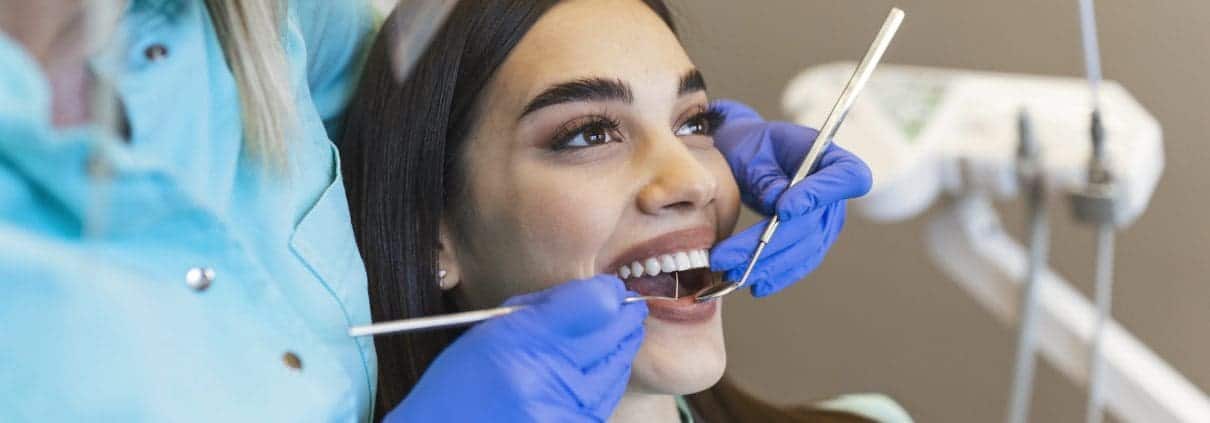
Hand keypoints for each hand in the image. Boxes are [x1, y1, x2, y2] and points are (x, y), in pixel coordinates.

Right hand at [386, 275, 646, 421]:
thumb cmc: (462, 385)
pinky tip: (605, 368)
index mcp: (521, 342)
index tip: (610, 289)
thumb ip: (546, 310)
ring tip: (622, 333)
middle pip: (613, 334)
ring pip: (616, 367)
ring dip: (621, 347)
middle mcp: (548, 378)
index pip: (592, 304)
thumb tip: (594, 296)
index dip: (607, 292)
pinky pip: (605, 399)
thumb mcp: (492, 333)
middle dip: (624, 317)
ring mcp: (565, 412)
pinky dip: (609, 379)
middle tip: (629, 306)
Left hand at [708, 100, 871, 296]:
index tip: (783, 209)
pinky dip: (778, 275)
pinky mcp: (813, 242)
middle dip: (769, 244)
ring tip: (730, 273)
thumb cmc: (752, 146)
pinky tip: (756, 285)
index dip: (821, 194)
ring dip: (767, 265)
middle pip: (812, 224)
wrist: (748, 157)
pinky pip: (800, 262)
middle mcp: (836, 194)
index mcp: (830, 158)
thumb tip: (777, 202)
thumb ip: (766, 175)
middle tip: (727, 256)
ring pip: (803, 249)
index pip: (846, 176)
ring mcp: (827, 221)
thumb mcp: (753, 149)